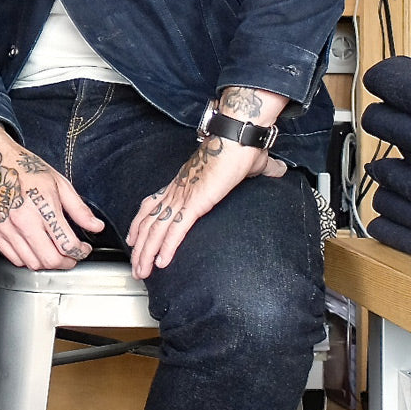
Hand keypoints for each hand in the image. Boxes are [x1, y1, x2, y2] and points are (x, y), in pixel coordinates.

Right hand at [0, 120, 102, 269]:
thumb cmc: (24, 168)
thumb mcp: (58, 182)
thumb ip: (78, 208)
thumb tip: (96, 226)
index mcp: (42, 206)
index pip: (68, 244)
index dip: (81, 252)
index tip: (83, 249)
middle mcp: (22, 220)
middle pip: (50, 260)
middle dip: (67, 263)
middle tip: (71, 256)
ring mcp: (6, 229)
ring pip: (33, 264)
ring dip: (47, 263)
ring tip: (53, 251)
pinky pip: (15, 259)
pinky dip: (28, 259)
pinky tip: (34, 247)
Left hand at [127, 87, 288, 278]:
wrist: (238, 137)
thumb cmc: (241, 147)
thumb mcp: (248, 164)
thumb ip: (259, 171)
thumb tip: (276, 170)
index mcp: (183, 182)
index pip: (152, 205)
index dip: (140, 223)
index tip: (134, 237)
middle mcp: (177, 190)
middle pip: (149, 222)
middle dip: (139, 247)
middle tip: (136, 267)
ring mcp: (183, 196)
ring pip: (157, 230)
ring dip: (147, 253)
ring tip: (142, 272)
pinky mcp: (195, 203)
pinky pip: (176, 229)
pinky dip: (166, 247)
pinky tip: (161, 262)